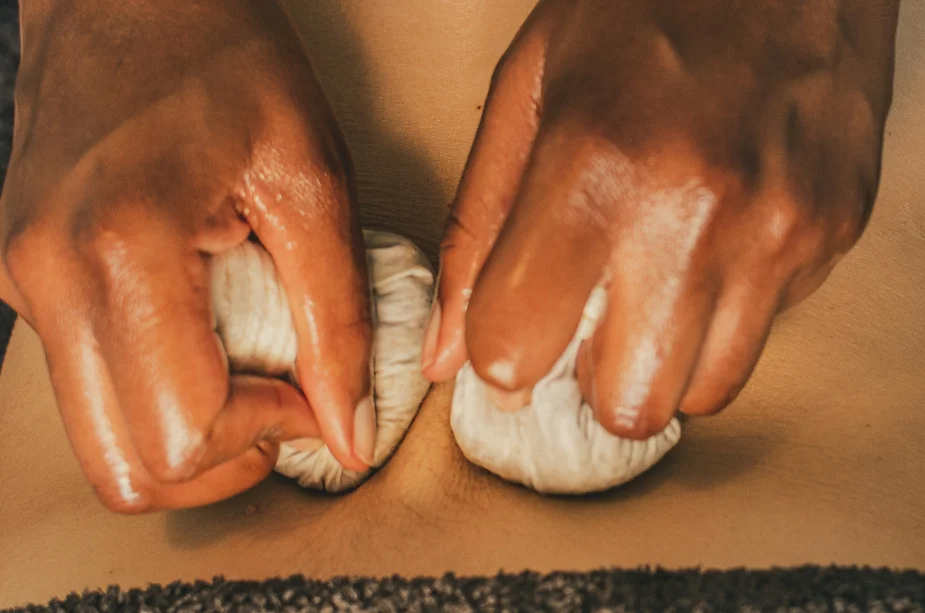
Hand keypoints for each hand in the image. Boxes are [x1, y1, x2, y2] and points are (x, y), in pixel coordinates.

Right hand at [0, 0, 372, 511]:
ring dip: (189, 432)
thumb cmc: (223, 58)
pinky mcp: (26, 280)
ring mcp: (23, 285)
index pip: (180, 436)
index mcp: (122, 251)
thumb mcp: (313, 181)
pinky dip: (159, 391)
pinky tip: (206, 332)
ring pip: (102, 441)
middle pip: (126, 469)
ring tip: (249, 365)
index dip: (264, 437)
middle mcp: (48, 280)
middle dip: (221, 460)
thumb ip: (339, 318)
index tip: (311, 393)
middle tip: (281, 401)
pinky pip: (92, 385)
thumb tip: (349, 430)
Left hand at [423, 0, 898, 437]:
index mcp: (592, 168)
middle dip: (590, 379)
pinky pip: (761, 335)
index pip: (518, 348)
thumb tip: (448, 354)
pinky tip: (705, 255)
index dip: (504, 354)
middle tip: (584, 321)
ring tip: (646, 290)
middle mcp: (692, 214)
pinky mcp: (831, 234)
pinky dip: (719, 321)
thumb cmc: (642, 9)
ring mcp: (775, 231)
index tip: (513, 331)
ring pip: (701, 391)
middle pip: (625, 403)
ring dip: (659, 362)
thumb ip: (475, 231)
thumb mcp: (526, 95)